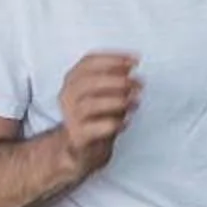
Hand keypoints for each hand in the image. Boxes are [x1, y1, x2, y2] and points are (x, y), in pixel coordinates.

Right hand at [54, 53, 142, 173]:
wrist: (84, 147)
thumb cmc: (99, 115)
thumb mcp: (107, 93)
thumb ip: (116, 79)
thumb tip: (131, 68)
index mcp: (73, 79)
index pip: (88, 62)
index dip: (113, 59)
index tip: (135, 60)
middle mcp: (68, 96)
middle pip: (87, 82)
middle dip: (116, 80)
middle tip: (138, 82)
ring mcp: (71, 116)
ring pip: (90, 104)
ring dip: (116, 101)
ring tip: (135, 101)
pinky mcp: (78, 136)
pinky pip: (94, 128)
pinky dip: (113, 124)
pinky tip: (126, 122)